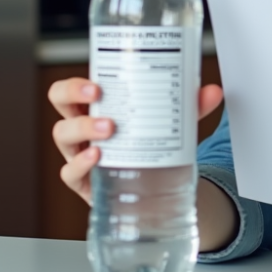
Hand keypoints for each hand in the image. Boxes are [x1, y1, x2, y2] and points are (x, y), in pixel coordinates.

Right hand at [47, 77, 223, 204]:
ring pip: (62, 135)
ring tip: (110, 128)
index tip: (98, 81)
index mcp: (97, 105)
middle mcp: (82, 126)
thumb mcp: (168, 123)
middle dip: (72, 94)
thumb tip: (213, 92)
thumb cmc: (147, 146)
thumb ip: (191, 107)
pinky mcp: (83, 181)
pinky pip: (69, 172)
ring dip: (83, 127)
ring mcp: (79, 152)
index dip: (76, 82)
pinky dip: (80, 164)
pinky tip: (97, 157)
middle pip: (59, 102)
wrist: (151, 189)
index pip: (73, 87)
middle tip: (98, 94)